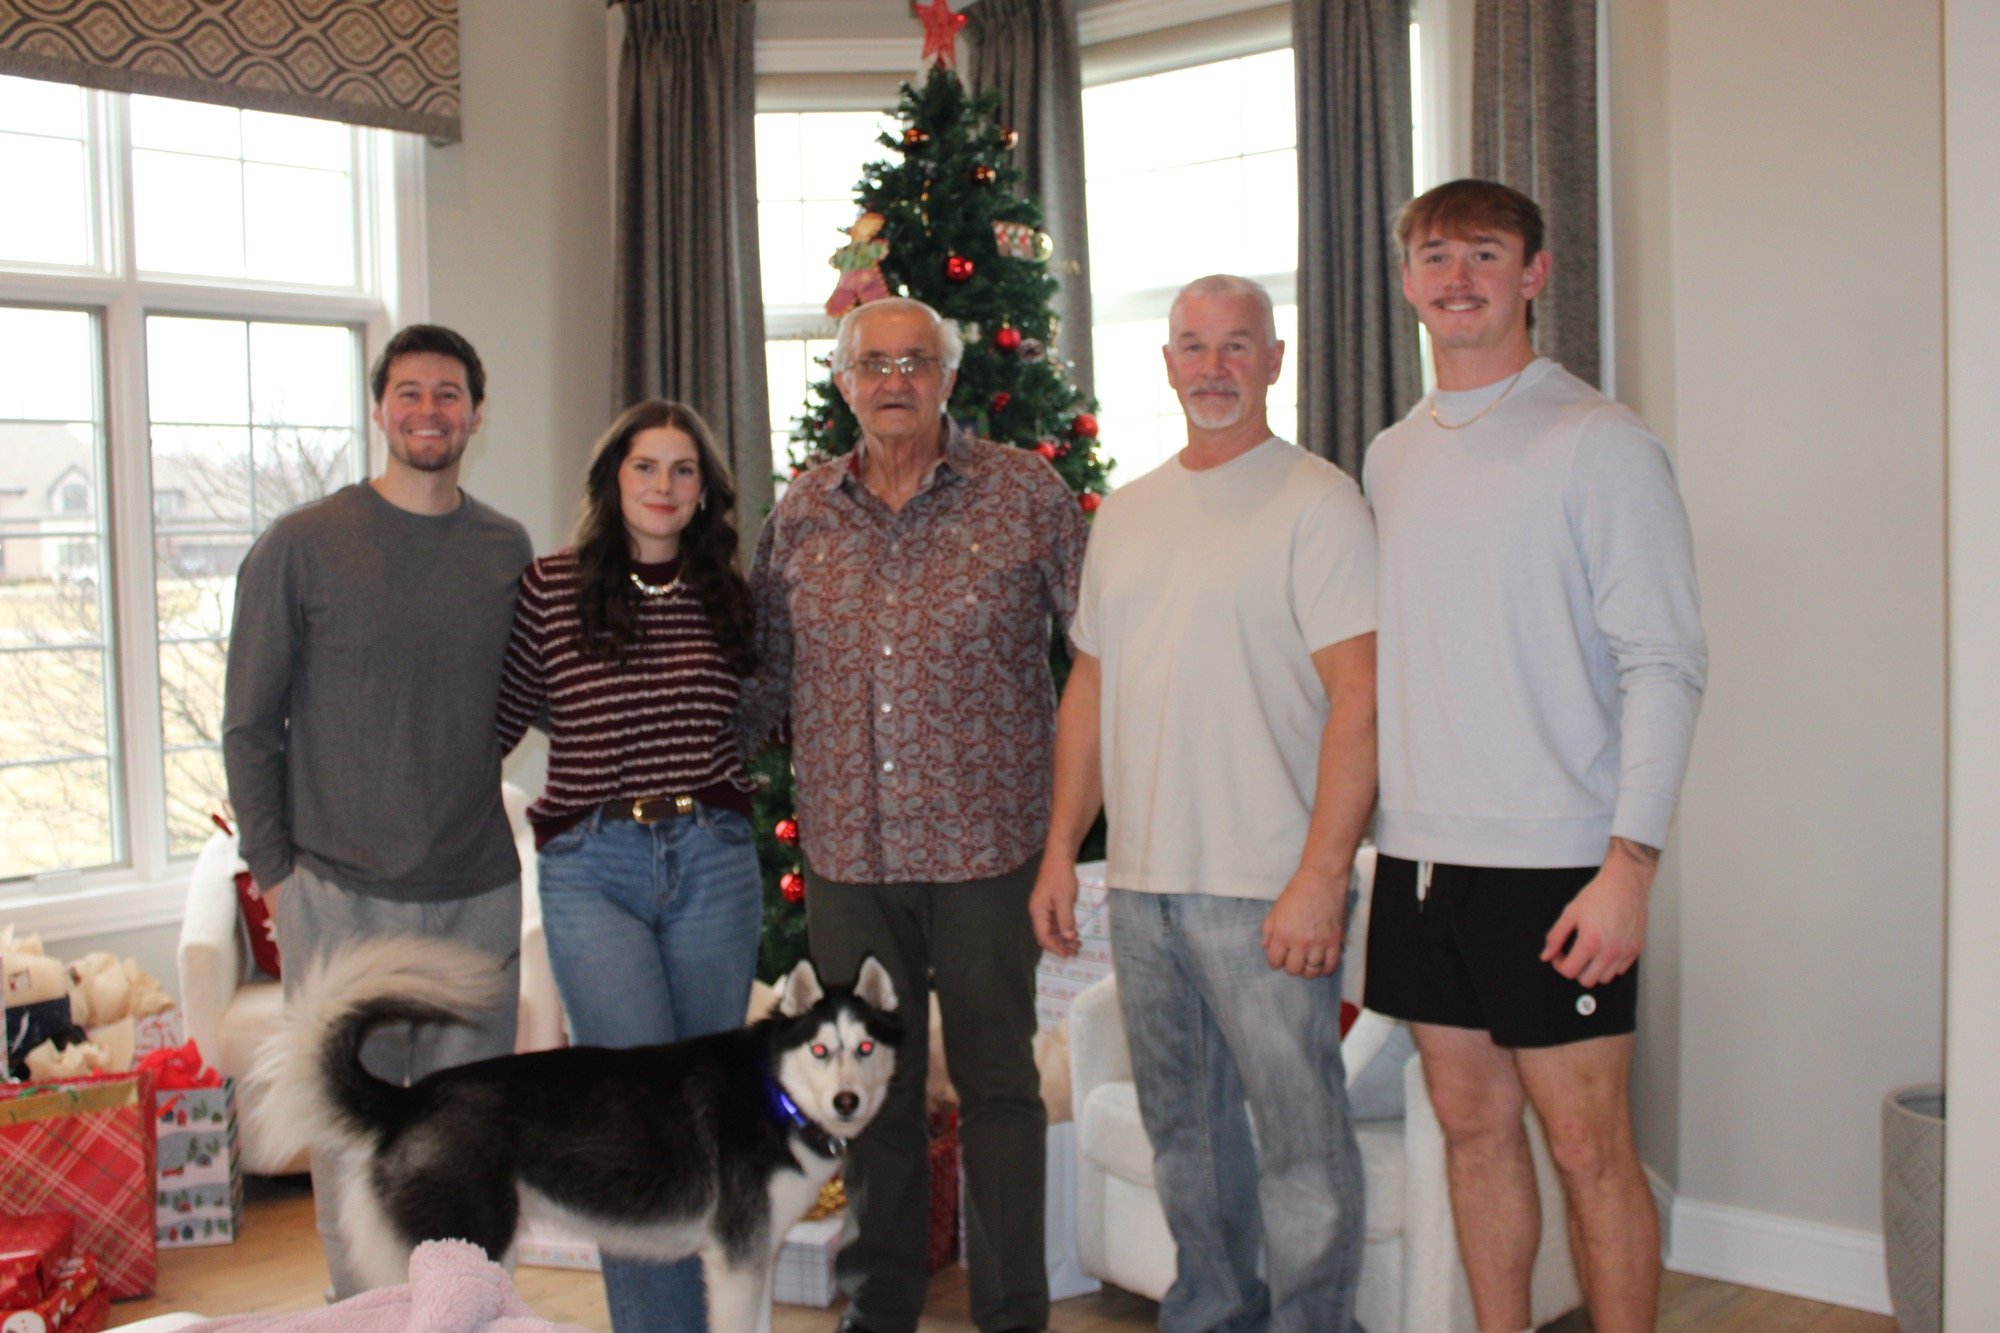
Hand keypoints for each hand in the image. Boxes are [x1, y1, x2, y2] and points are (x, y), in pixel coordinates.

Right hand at [1030, 858, 1080, 956]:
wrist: (1059, 858)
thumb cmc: (1060, 877)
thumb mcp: (1064, 899)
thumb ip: (1066, 919)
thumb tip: (1069, 938)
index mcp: (1037, 912)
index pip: (1043, 937)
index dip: (1055, 947)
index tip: (1068, 954)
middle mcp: (1038, 913)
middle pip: (1046, 936)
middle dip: (1059, 945)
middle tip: (1076, 951)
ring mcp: (1044, 909)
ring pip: (1051, 930)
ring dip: (1063, 938)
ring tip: (1077, 944)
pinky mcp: (1051, 905)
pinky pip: (1056, 922)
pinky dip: (1064, 929)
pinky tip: (1074, 932)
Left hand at [1261, 867, 1347, 976]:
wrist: (1322, 879)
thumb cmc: (1297, 892)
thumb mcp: (1275, 910)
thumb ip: (1268, 931)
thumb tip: (1265, 947)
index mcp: (1282, 933)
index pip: (1275, 962)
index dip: (1276, 961)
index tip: (1280, 957)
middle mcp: (1299, 941)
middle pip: (1293, 970)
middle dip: (1291, 966)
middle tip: (1294, 958)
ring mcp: (1318, 942)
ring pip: (1311, 971)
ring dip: (1308, 969)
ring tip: (1308, 961)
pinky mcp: (1334, 941)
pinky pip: (1330, 966)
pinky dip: (1325, 969)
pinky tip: (1321, 963)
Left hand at [1542, 839, 1656, 987]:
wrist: (1625, 883)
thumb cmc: (1600, 894)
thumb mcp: (1570, 913)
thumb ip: (1555, 937)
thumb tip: (1547, 955)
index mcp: (1591, 942)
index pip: (1570, 971)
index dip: (1559, 965)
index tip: (1559, 956)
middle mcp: (1610, 951)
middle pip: (1587, 981)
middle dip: (1576, 970)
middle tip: (1572, 956)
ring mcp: (1625, 952)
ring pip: (1605, 978)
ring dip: (1594, 970)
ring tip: (1589, 952)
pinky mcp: (1636, 950)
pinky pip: (1621, 970)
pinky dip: (1611, 965)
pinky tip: (1604, 949)